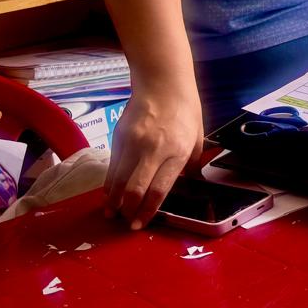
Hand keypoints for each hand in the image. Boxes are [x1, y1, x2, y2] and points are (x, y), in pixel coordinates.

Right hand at [104, 83, 203, 230]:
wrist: (162, 83)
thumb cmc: (185, 109)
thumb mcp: (198, 136)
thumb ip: (193, 162)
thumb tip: (191, 181)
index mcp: (177, 152)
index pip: (159, 189)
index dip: (147, 210)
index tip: (140, 224)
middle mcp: (153, 150)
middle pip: (135, 189)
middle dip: (128, 210)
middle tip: (126, 222)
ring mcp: (133, 143)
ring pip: (118, 180)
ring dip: (114, 200)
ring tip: (112, 213)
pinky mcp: (119, 137)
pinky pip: (112, 167)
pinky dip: (109, 183)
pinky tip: (110, 193)